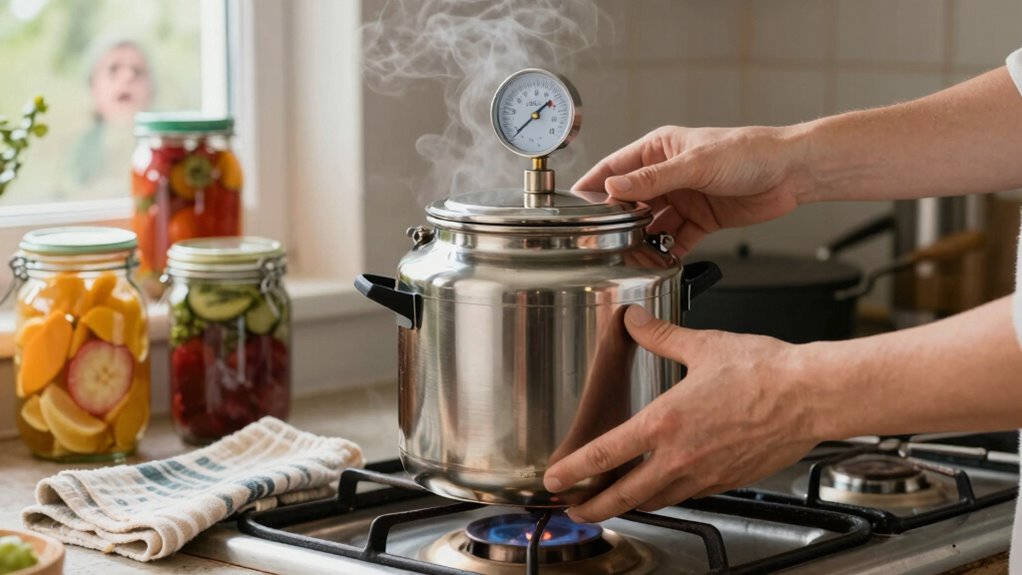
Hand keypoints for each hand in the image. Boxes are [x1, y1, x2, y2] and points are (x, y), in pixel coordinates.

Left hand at [543, 305, 818, 522]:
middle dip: (593, 506)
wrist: (810, 396)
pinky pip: (686, 495)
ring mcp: (704, 474)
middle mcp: (680, 456)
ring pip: (655, 500)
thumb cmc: (765, 373)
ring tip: (612, 504)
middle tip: (574, 510)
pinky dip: (666, 496)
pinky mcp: (726, 480)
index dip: (573, 470)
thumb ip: (661, 336)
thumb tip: (635, 320)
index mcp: (666, 422)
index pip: (605, 454)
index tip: (554, 479)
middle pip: (624, 495)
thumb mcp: (703, 345)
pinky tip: (663, 488)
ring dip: (628, 505)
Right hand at [573, 125, 810, 255]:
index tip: (574, 208)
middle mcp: (668, 174)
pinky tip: (661, 262)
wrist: (790, 172)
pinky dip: (667, 252)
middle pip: (631, 202)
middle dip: (618, 222)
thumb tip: (614, 187)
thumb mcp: (695, 164)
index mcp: (660, 150)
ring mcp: (683, 198)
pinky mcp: (700, 220)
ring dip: (643, 241)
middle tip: (604, 241)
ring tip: (632, 256)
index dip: (594, 187)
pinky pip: (675, 240)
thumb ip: (652, 178)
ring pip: (651, 225)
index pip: (615, 169)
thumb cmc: (748, 152)